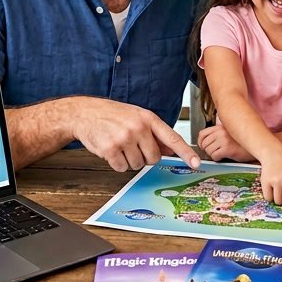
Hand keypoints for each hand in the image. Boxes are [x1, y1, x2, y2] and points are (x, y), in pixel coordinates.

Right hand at [68, 97, 199, 171]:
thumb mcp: (137, 117)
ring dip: (129, 160)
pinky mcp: (111, 149)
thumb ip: (154, 133)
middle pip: (154, 158)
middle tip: (132, 146)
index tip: (196, 164)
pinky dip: (116, 163)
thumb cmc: (113, 115)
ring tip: (119, 144)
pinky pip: (122, 168)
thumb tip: (171, 150)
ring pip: (137, 165)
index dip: (185, 153)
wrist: (85, 113)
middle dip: (144, 157)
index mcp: (148, 118)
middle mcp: (138, 127)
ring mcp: (124, 138)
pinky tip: (111, 149)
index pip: (172, 138)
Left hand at [197, 125, 255, 162]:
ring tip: (221, 154)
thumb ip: (219, 134)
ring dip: (213, 155)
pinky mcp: (227, 148)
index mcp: (221, 126)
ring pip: (208, 150)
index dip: (201, 142)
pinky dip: (217, 159)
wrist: (256, 146)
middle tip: (215, 153)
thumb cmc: (243, 142)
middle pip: (204, 143)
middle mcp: (221, 131)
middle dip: (208, 150)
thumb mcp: (230, 133)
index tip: (203, 147)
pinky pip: (214, 156)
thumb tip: (205, 141)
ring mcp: (224, 139)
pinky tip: (224, 157)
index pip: (202, 133)